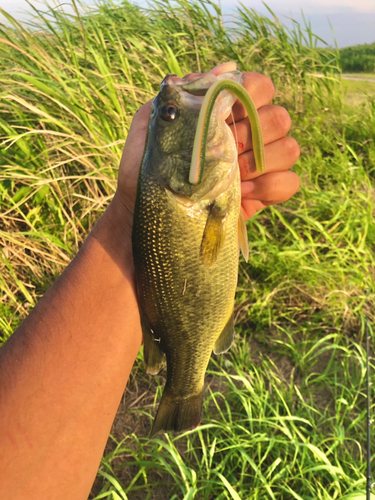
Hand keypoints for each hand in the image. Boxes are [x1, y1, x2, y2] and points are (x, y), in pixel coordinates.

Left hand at [116, 62, 299, 222]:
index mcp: (226, 113)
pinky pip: (290, 183)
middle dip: (255, 134)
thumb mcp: (154, 123)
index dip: (251, 93)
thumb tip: (226, 70)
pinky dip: (270, 186)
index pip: (260, 86)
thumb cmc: (146, 165)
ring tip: (232, 177)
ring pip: (290, 148)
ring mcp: (259, 165)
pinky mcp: (264, 193)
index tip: (226, 112)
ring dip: (262, 162)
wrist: (145, 211)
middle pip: (280, 118)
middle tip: (225, 150)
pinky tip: (243, 193)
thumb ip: (185, 92)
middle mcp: (248, 134)